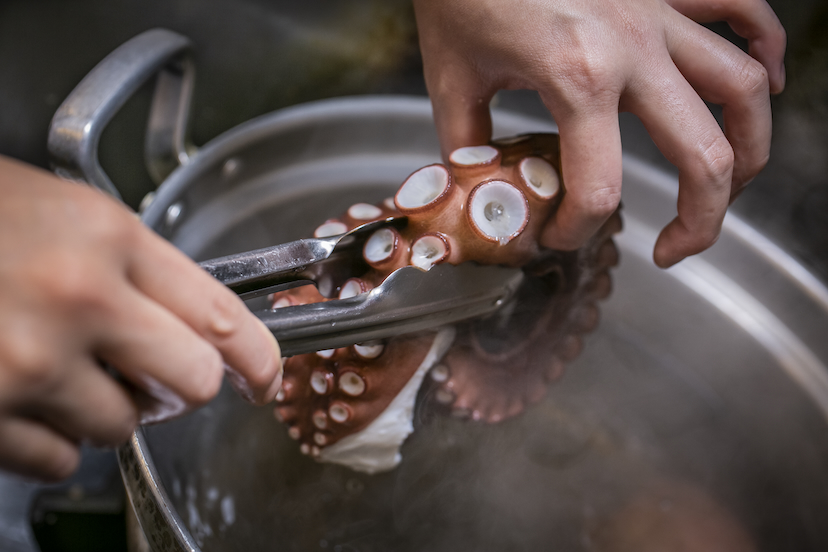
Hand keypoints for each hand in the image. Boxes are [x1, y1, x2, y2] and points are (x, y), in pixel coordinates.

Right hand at [0, 156, 282, 480]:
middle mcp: (78, 301)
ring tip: (60, 368)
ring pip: (122, 428)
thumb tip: (190, 322)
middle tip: (157, 376)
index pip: (222, 315)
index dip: (258, 357)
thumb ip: (134, 266)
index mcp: (108, 239)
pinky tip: (24, 398)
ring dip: (104, 410)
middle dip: (180, 387)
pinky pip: (57, 460)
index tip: (264, 378)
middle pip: (190, 383)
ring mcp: (29, 362)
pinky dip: (50, 442)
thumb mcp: (64, 213)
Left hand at [413, 0, 785, 266]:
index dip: (576, 231)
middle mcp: (633, 50)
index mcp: (577, 79)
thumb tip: (477, 189)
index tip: (557, 236)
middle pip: (704, 156)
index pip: (598, 188)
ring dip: (748, 149)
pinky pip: (742, 10)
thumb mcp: (452, 77)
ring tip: (727, 188)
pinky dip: (762, 49)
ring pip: (742, 91)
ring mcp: (658, 16)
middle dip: (700, 221)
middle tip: (674, 250)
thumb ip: (467, 144)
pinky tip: (761, 83)